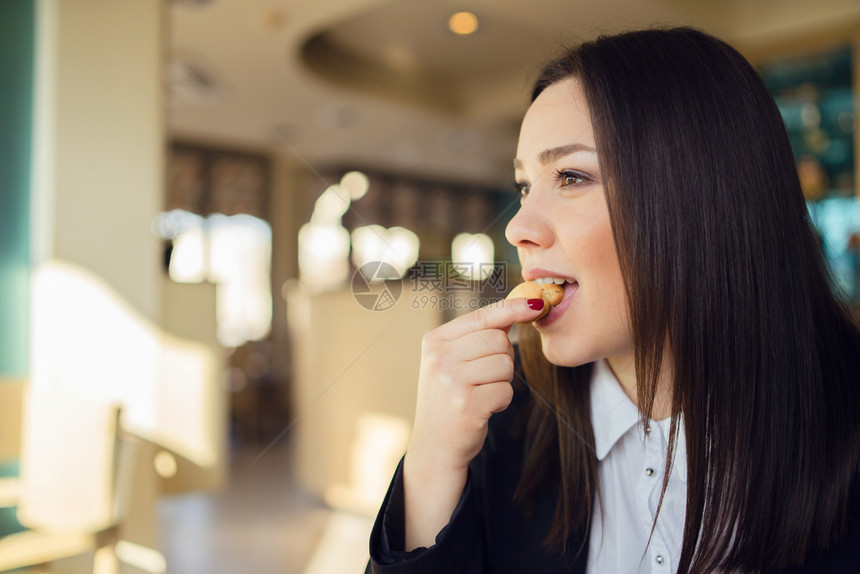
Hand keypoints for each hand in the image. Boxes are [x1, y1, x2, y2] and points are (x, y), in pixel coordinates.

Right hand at [402, 297, 544, 548]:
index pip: (482, 316)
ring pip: (505, 365)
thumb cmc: (449, 400)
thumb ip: (478, 336)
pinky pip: (506, 391)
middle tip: (484, 378)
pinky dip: (501, 401)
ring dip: (502, 382)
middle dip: (503, 358)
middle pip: (499, 340)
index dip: (512, 308)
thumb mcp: (451, 362)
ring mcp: (452, 381)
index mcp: (435, 341)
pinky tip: (483, 409)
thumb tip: (520, 308)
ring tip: (480, 394)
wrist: (434, 446)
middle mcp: (440, 358)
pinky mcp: (468, 404)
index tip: (536, 303)